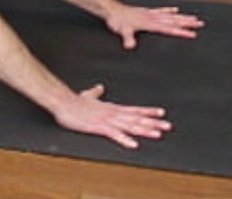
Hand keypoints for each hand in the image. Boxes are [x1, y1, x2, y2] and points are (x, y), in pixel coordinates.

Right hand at [53, 84, 170, 148]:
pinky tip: (133, 144)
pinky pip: (114, 134)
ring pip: (129, 126)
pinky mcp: (98, 127)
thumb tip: (101, 87)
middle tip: (168, 126)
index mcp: (112, 108)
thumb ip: (97, 92)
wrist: (63, 102)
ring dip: (144, 130)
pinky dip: (124, 139)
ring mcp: (107, 120)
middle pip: (136, 119)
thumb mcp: (88, 96)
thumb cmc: (75, 101)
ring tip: (157, 134)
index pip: (134, 110)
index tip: (162, 113)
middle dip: (153, 123)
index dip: (148, 112)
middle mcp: (113, 113)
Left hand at [105, 4, 203, 49]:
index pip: (168, 29)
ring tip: (194, 18)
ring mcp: (150, 14)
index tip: (193, 34)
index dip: (181, 32)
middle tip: (200, 24)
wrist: (112, 10)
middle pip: (173, 21)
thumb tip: (130, 46)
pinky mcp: (146, 12)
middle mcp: (152, 18)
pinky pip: (160, 10)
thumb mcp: (122, 30)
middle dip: (187, 23)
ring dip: (182, 17)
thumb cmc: (117, 20)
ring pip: (170, 16)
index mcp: (150, 23)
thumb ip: (128, 38)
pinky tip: (175, 9)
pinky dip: (168, 10)